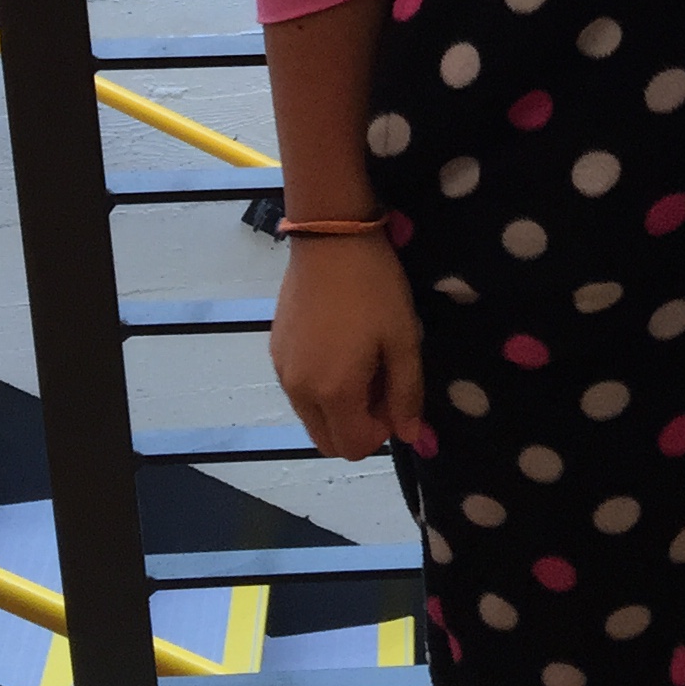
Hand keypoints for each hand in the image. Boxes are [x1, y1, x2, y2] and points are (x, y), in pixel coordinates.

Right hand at [271, 234, 426, 457]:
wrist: (331, 237)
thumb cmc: (375, 287)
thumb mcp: (403, 339)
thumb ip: (407, 393)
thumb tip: (409, 434)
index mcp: (333, 392)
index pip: (353, 447)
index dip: (381, 431)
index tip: (395, 393)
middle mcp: (299, 390)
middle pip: (327, 441)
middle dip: (357, 425)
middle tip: (380, 380)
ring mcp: (282, 371)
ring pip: (311, 417)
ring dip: (338, 406)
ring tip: (362, 359)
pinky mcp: (275, 350)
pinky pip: (298, 389)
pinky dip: (320, 385)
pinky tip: (340, 343)